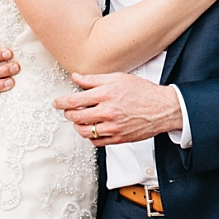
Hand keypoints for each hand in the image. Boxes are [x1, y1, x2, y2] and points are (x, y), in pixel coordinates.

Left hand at [55, 72, 182, 145]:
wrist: (162, 108)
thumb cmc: (143, 91)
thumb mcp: (118, 78)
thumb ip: (94, 79)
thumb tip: (76, 77)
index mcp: (106, 94)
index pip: (75, 101)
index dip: (61, 102)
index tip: (57, 103)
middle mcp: (107, 112)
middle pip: (76, 117)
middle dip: (68, 113)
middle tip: (68, 110)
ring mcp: (112, 127)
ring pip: (84, 131)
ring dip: (78, 125)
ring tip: (80, 119)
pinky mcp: (117, 139)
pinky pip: (96, 141)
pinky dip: (90, 136)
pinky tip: (93, 128)